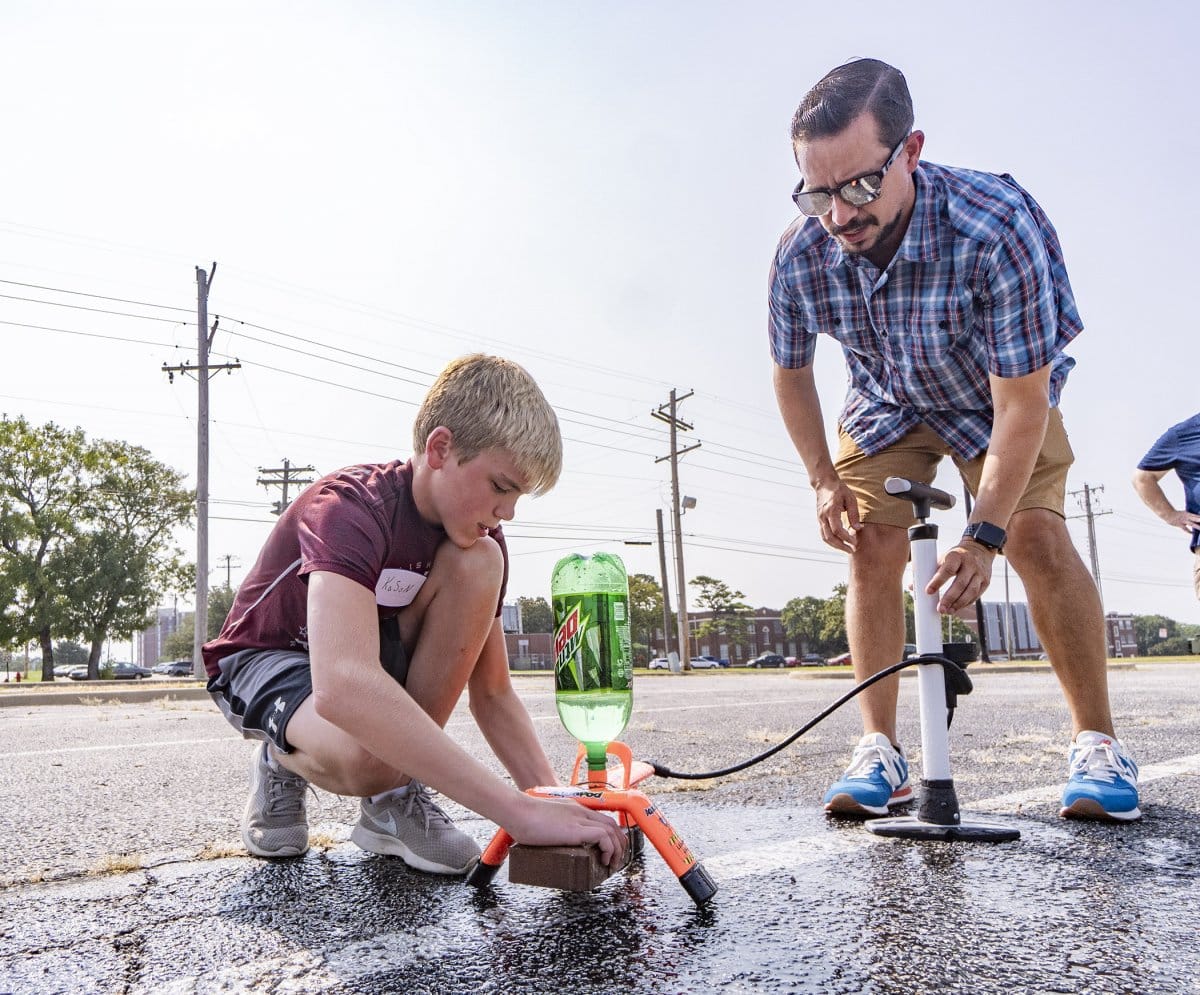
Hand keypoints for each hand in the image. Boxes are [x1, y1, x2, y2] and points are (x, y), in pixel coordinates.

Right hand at [506, 795, 627, 866]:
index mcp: (574, 809)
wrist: (517, 810)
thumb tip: (546, 843)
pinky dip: (609, 849)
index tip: (611, 850)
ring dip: (617, 849)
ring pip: (612, 831)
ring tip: (612, 865)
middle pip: (612, 825)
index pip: (602, 819)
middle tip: (616, 860)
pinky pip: (603, 837)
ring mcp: (579, 819)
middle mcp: (580, 812)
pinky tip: (603, 860)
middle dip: (620, 844)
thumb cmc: (522, 817)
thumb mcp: (544, 821)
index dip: (611, 835)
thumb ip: (550, 828)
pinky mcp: (575, 830)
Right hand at [814, 480, 861, 552]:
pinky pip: (823, 534)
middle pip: (829, 537)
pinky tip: (839, 542)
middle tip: (852, 550)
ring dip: (835, 546)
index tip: (855, 542)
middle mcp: (823, 516)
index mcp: (831, 510)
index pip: (837, 530)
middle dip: (841, 546)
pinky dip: (831, 541)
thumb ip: (853, 514)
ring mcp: (820, 519)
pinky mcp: (820, 519)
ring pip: (824, 538)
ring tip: (846, 548)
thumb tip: (857, 528)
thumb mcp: (850, 499)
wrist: (824, 483)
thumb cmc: (838, 489)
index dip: (846, 538)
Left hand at [926, 541, 994, 613]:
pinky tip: (956, 608)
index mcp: (956, 556)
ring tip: (947, 611)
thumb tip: (912, 587)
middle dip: (949, 598)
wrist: (979, 549)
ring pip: (970, 591)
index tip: (927, 592)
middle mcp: (970, 564)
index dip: (937, 581)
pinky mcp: (986, 582)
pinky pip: (976, 595)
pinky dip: (965, 603)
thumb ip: (929, 571)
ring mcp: (980, 573)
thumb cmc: (956, 556)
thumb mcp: (943, 558)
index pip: (947, 570)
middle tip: (939, 608)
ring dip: (958, 604)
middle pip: (960, 583)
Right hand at [1168, 509, 1199, 533]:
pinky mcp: (1180, 524)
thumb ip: (1187, 516)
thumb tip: (1191, 518)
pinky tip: (1192, 533)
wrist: (1167, 513)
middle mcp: (1187, 517)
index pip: (1197, 515)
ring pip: (1192, 523)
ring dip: (1197, 526)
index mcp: (1188, 513)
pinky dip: (1189, 531)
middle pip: (1196, 519)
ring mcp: (1183, 520)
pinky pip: (1185, 528)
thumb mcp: (1182, 514)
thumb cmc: (1174, 514)